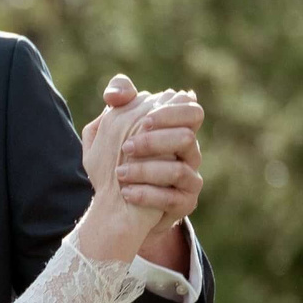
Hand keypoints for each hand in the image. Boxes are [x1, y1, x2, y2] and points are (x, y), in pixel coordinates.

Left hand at [87, 74, 203, 234]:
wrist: (121, 207)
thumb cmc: (120, 162)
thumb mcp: (111, 133)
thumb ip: (115, 108)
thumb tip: (112, 95)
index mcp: (177, 130)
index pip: (191, 110)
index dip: (171, 112)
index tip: (142, 121)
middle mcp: (189, 153)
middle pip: (188, 137)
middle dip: (156, 141)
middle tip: (126, 147)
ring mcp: (190, 179)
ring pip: (178, 170)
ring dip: (146, 170)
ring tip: (119, 173)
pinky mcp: (186, 204)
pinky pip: (172, 198)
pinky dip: (147, 194)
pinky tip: (126, 193)